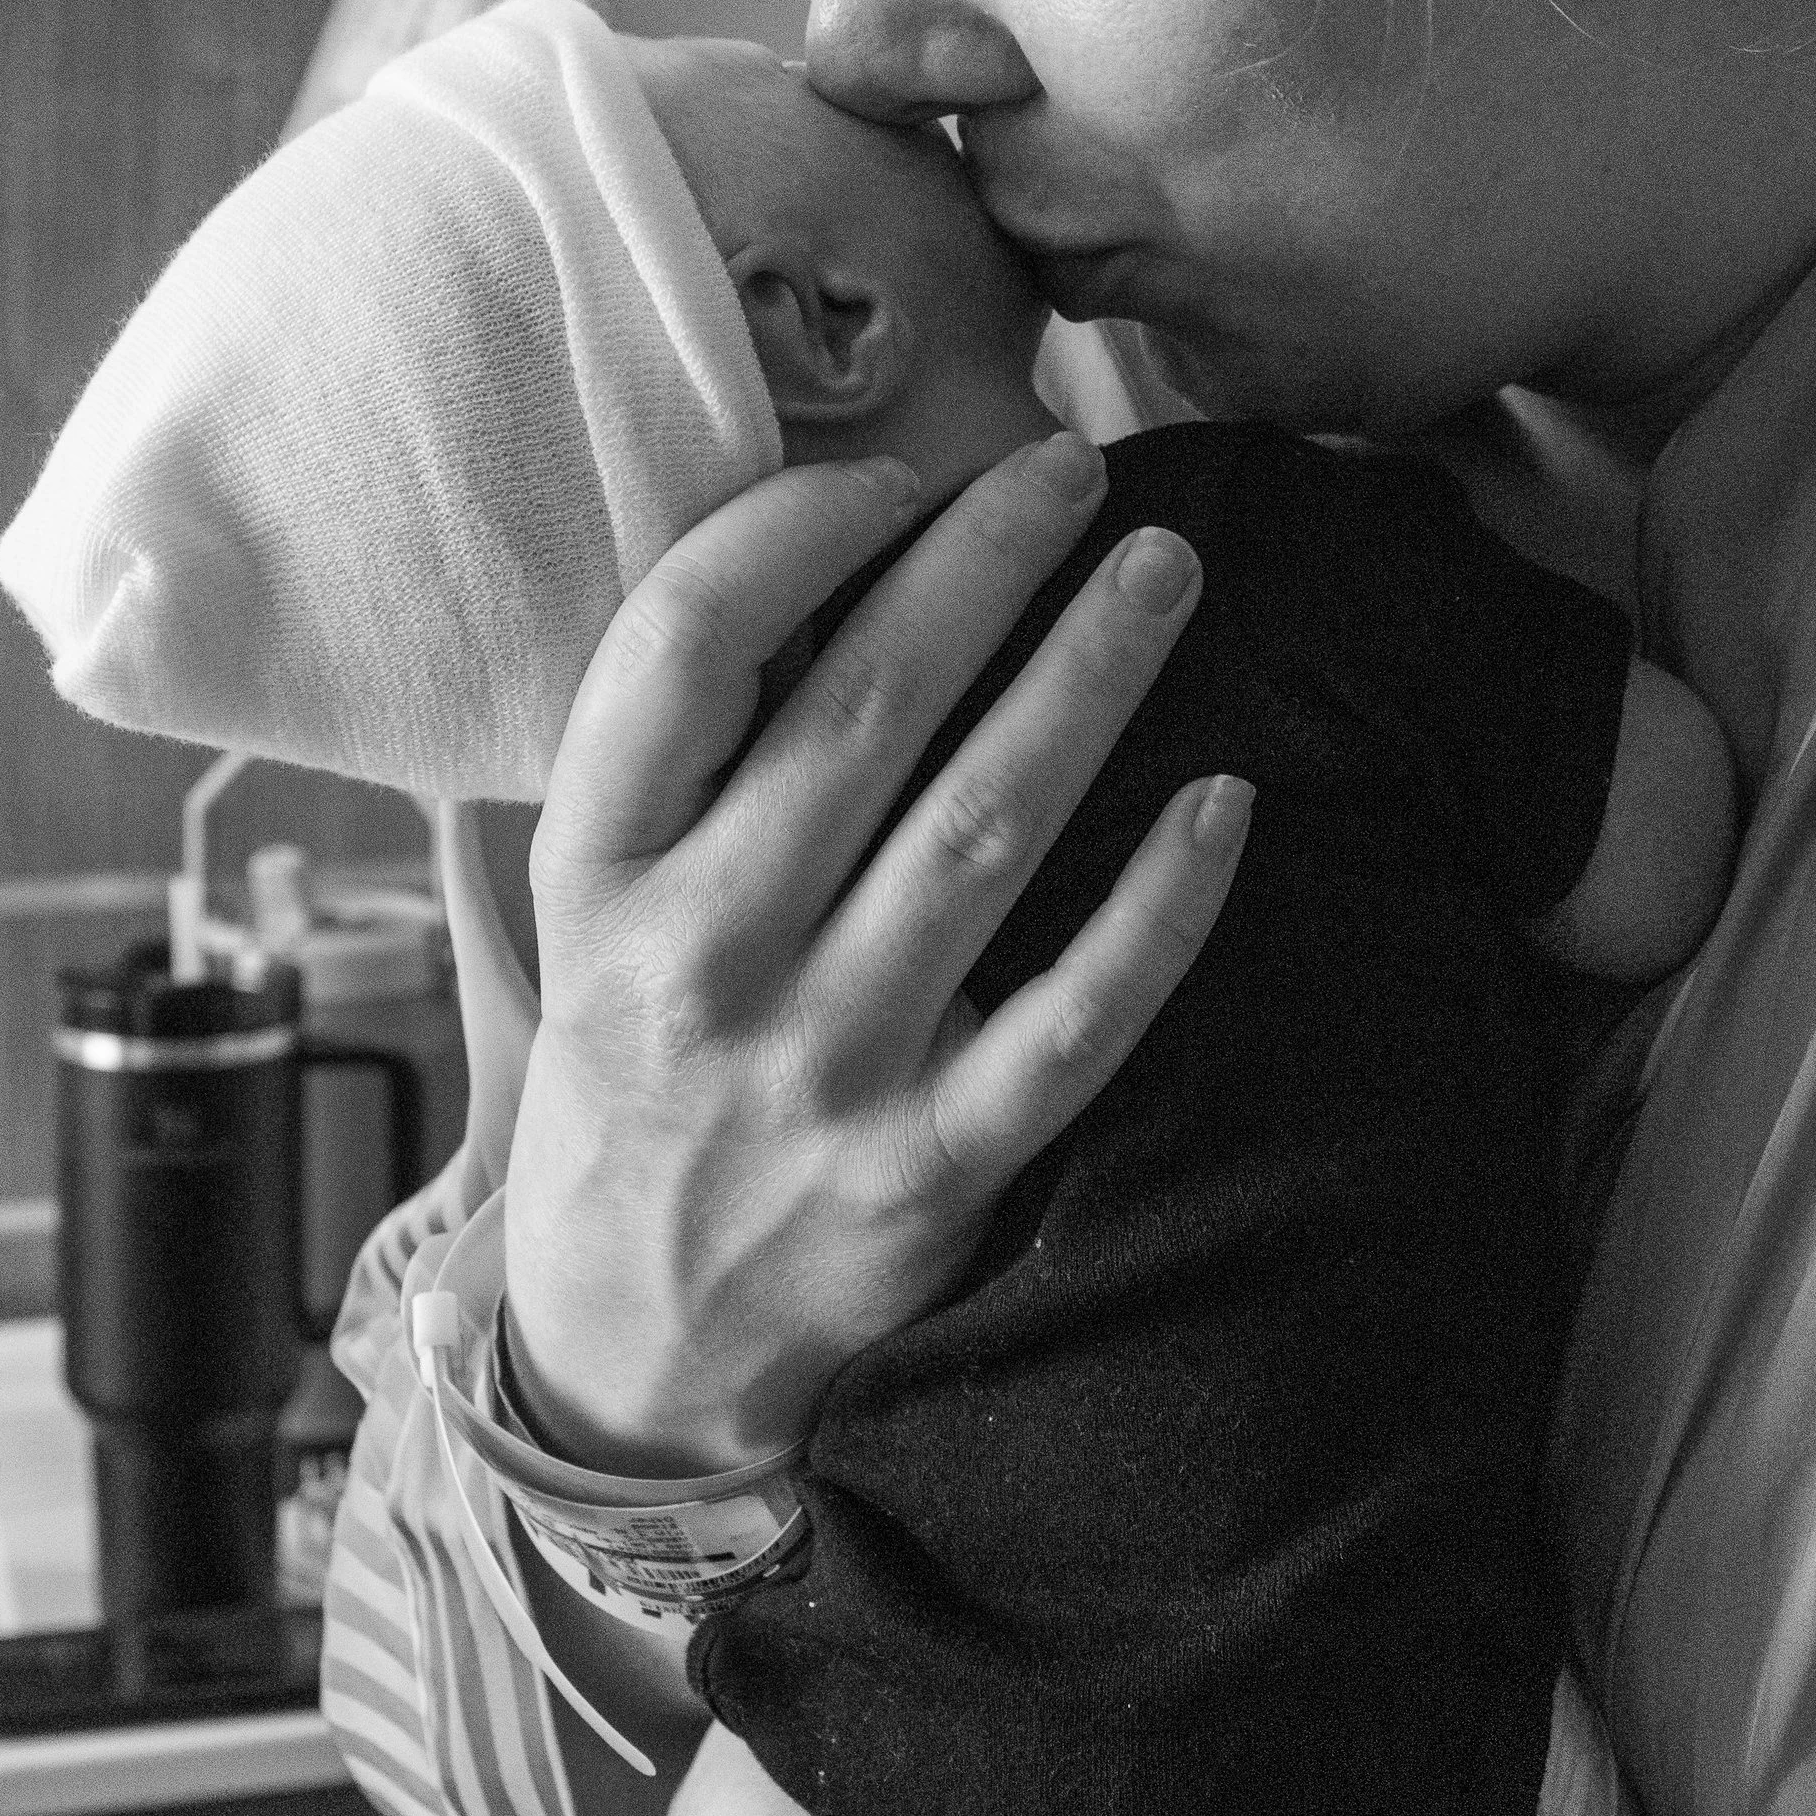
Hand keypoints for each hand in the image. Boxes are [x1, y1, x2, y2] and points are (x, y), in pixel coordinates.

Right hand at [504, 431, 1250, 1470]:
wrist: (631, 1350)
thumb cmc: (636, 1072)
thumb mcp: (589, 916)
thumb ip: (683, 762)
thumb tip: (844, 558)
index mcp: (597, 875)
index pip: (682, 652)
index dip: (795, 532)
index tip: (892, 476)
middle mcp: (700, 962)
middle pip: (861, 714)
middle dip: (983, 564)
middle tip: (1072, 466)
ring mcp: (822, 1070)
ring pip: (985, 832)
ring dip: (1088, 680)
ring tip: (1164, 570)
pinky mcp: (932, 1170)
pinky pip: (1076, 1022)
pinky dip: (1159, 910)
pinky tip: (1225, 804)